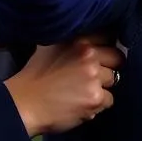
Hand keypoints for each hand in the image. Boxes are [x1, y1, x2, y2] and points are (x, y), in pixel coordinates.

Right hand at [4, 38, 123, 135]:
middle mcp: (89, 55)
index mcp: (80, 40)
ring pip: (114, 80)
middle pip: (117, 58)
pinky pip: (109, 100)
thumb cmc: (36, 74)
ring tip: (83, 92)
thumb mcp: (52, 46)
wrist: (24, 104)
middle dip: (108, 67)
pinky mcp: (96, 98)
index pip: (109, 36)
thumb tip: (95, 39)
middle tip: (94, 76)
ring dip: (102, 87)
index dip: (107, 45)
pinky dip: (98, 104)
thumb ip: (75, 41)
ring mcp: (94, 77)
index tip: (103, 53)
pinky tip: (82, 104)